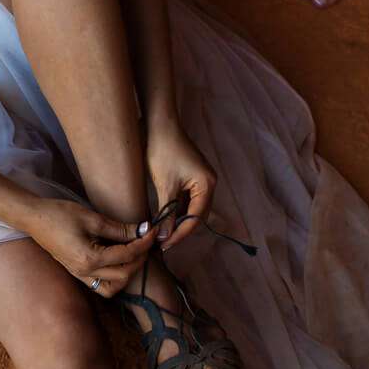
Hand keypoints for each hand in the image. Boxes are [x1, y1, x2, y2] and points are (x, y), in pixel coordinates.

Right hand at [22, 197, 156, 297]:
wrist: (34, 218)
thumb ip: (120, 229)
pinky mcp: (77, 273)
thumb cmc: (60, 214)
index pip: (127, 255)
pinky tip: (118, 261)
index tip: (152, 230)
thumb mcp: (93, 219)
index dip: (144, 242)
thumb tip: (143, 230)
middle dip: (140, 257)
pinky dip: (114, 277)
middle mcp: (85, 272)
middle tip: (146, 240)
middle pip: (124, 274)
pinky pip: (101, 284)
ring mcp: (80, 275)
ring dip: (128, 273)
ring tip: (133, 254)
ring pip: (113, 287)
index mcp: (90, 258)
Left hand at [145, 121, 216, 249]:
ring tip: (160, 232)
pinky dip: (175, 210)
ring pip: (191, 209)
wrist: (159, 124)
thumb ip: (166, 213)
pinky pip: (186, 199)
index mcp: (207, 184)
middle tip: (162, 241)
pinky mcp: (191, 177)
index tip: (165, 244)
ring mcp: (201, 180)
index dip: (180, 234)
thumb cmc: (162, 150)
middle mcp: (209, 183)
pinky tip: (162, 218)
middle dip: (180, 230)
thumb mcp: (164, 185)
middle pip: (197, 216)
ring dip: (177, 221)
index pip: (196, 218)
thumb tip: (164, 236)